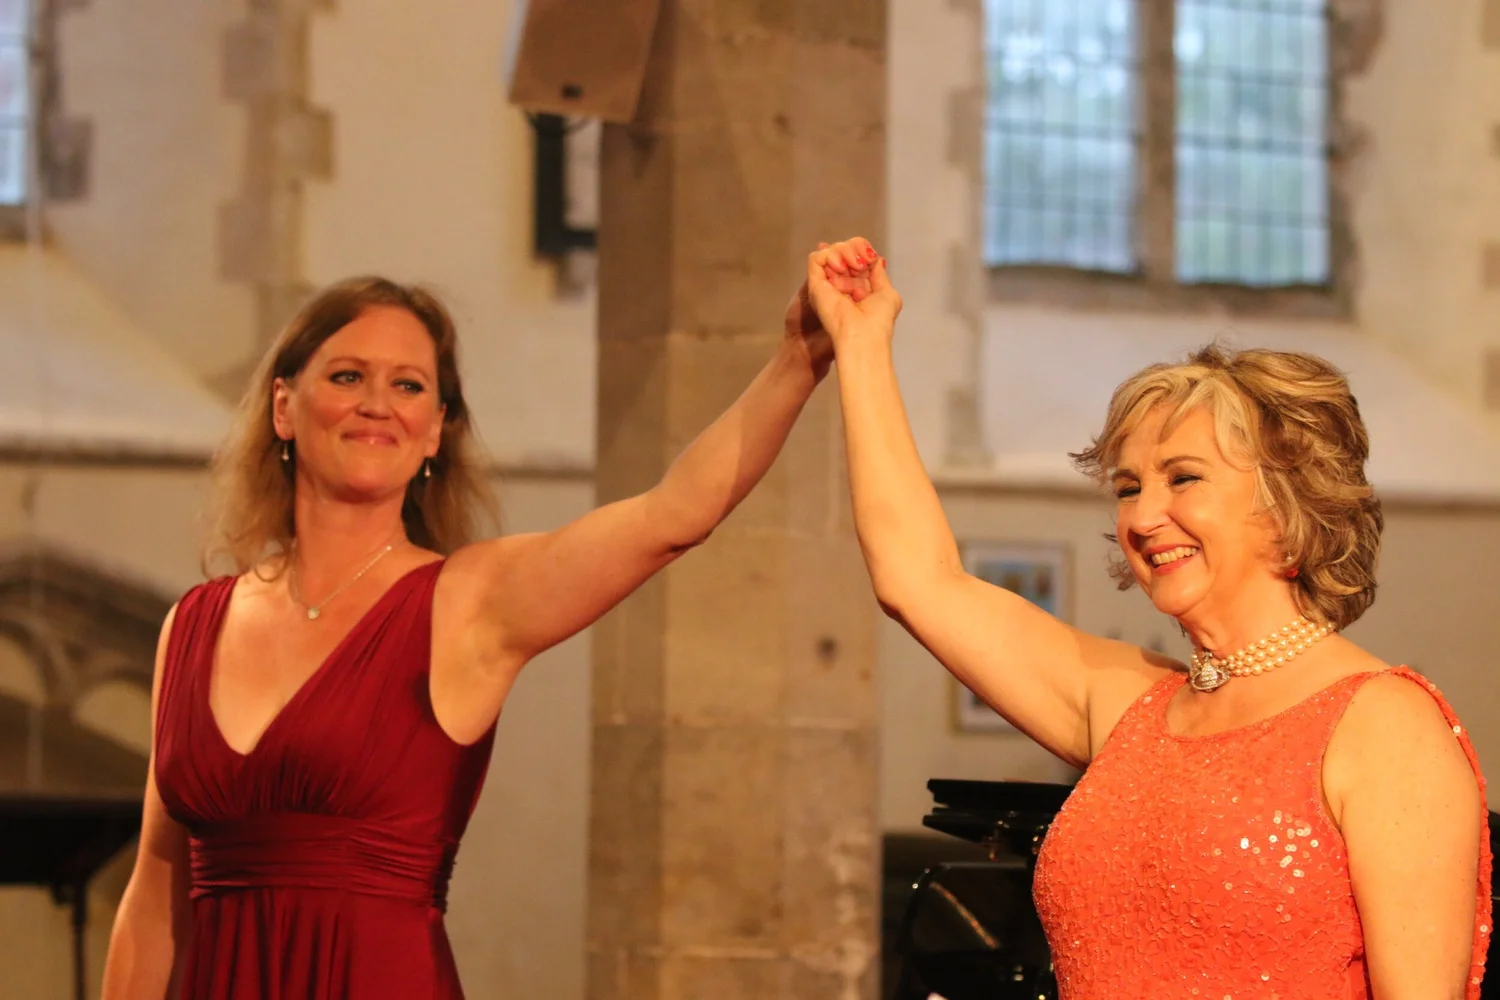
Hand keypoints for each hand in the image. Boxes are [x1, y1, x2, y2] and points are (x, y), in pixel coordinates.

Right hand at [804, 237, 900, 351]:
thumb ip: (879, 275)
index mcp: (857, 286)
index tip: (871, 260)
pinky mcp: (815, 285)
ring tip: (855, 266)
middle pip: (843, 249)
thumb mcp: (887, 293)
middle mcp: (840, 284)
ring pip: (830, 250)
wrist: (863, 336)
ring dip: (845, 251)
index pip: (855, 256)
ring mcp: (826, 285)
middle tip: (863, 263)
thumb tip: (876, 259)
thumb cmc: (878, 322)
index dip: (863, 251)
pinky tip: (841, 268)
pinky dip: (830, 255)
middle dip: (856, 248)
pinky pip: (816, 258)